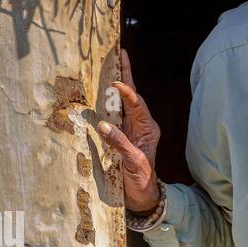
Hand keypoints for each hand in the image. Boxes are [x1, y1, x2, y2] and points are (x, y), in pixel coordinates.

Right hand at [98, 49, 161, 211]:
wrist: (141, 194)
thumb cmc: (141, 179)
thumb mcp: (133, 162)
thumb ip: (120, 144)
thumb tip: (104, 127)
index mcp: (148, 129)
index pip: (138, 105)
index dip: (128, 93)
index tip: (118, 82)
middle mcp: (140, 124)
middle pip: (132, 95)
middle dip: (126, 74)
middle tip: (119, 52)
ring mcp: (130, 127)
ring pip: (122, 101)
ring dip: (116, 81)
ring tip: (111, 61)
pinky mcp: (120, 133)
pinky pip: (113, 112)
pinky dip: (106, 98)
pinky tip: (99, 87)